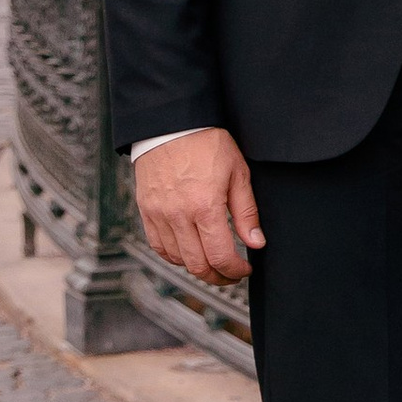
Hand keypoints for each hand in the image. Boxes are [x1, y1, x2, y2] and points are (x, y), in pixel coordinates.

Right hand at [133, 127, 263, 283]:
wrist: (170, 125)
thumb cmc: (207, 143)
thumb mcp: (237, 172)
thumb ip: (246, 212)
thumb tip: (256, 243)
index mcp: (205, 206)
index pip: (220, 256)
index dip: (236, 271)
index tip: (245, 270)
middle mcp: (179, 215)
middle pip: (197, 266)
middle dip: (218, 277)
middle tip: (231, 274)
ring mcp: (159, 215)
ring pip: (177, 260)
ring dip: (197, 268)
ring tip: (213, 262)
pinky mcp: (146, 211)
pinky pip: (159, 247)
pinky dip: (175, 257)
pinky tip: (189, 252)